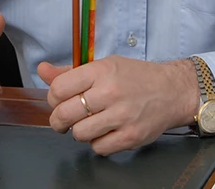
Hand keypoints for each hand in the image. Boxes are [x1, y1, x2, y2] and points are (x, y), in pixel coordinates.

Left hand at [38, 56, 199, 155]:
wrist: (172, 91)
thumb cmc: (136, 77)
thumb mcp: (105, 66)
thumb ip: (71, 72)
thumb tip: (42, 70)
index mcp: (102, 71)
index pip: (59, 88)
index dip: (53, 98)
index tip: (59, 101)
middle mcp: (111, 92)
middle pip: (64, 114)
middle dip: (59, 120)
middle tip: (66, 119)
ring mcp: (121, 116)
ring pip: (79, 134)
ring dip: (80, 131)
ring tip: (92, 123)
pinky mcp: (130, 136)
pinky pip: (98, 148)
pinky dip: (98, 143)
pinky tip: (107, 131)